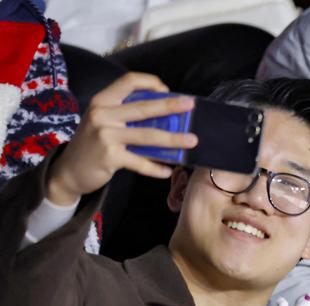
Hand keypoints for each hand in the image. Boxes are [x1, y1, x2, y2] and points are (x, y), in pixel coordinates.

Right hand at [46, 72, 197, 205]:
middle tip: (190, 105)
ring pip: (147, 136)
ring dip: (173, 139)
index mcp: (103, 101)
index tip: (167, 90)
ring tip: (192, 141)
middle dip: (170, 106)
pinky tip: (167, 171)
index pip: (129, 81)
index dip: (150, 82)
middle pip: (143, 107)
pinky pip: (140, 162)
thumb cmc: (93, 143)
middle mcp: (102, 114)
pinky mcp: (110, 157)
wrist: (69, 171)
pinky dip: (156, 168)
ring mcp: (105, 136)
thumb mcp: (103, 121)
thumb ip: (125, 114)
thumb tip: (164, 113)